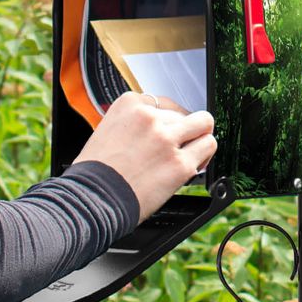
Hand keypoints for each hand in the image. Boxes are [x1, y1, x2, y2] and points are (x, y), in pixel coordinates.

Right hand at [72, 90, 216, 221]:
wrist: (93, 199)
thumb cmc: (95, 171)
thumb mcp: (107, 130)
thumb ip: (132, 123)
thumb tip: (153, 128)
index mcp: (129, 104)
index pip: (164, 103)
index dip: (167, 120)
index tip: (166, 131)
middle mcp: (149, 117)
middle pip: (183, 114)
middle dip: (182, 130)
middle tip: (177, 145)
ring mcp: (166, 139)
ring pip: (204, 124)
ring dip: (199, 137)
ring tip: (192, 150)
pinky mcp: (180, 163)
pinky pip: (208, 147)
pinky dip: (204, 156)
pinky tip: (193, 165)